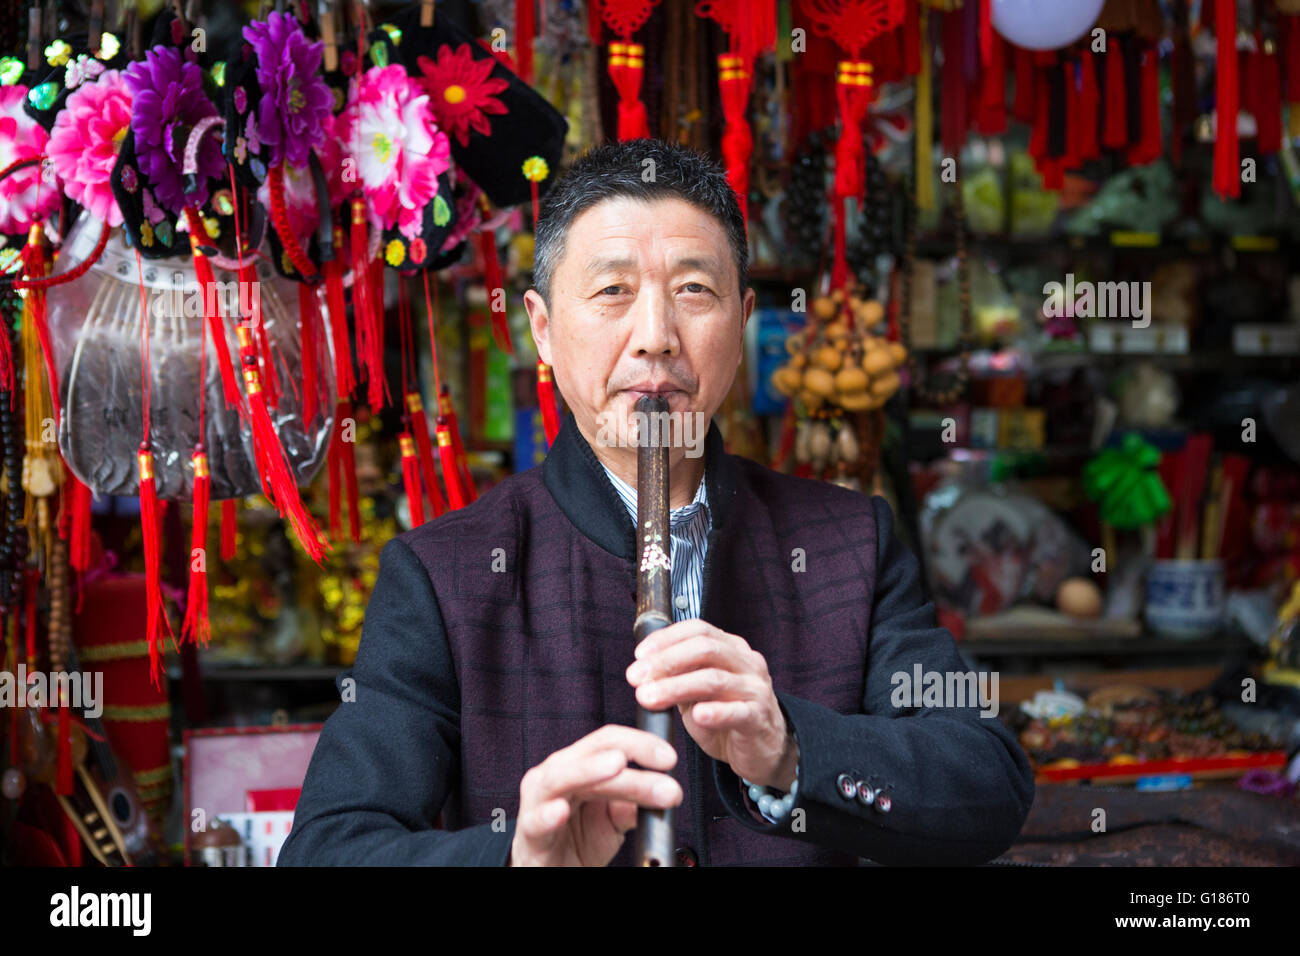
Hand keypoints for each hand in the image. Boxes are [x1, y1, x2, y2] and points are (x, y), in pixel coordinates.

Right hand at [508, 725, 681, 866]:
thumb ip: (634, 803)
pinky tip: (562, 810)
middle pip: (593, 751)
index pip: (609, 741)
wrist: (548, 871)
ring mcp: (538, 800)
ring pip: (561, 776)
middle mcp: (557, 774)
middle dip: (632, 754)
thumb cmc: (577, 838)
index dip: (641, 743)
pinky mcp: (529, 832)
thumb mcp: (613, 819)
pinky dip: (548, 814)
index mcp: (578, 765)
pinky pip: (537, 820)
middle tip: (665, 765)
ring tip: (617, 766)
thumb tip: (665, 791)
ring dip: (591, 770)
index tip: (670, 757)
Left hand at [626, 620, 797, 789]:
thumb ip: (678, 678)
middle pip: (704, 649)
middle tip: (635, 678)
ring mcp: (755, 688)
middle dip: (665, 661)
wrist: (764, 749)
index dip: (666, 639)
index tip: (639, 656)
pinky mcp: (759, 717)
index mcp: (732, 648)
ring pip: (714, 679)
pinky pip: (737, 711)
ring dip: (676, 687)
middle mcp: (746, 662)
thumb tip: (642, 672)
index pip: (698, 630)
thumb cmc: (727, 717)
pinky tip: (697, 715)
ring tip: (648, 697)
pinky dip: (716, 712)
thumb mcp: (699, 693)